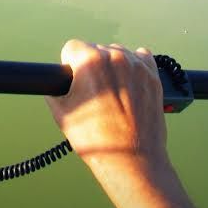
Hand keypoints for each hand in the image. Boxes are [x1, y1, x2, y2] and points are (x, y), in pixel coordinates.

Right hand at [46, 39, 167, 171]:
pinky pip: (140, 59)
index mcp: (90, 62)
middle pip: (95, 50)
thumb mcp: (60, 112)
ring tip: (111, 94)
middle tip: (93, 93)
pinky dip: (133, 68)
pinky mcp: (153, 76)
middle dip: (91, 67)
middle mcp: (115, 57)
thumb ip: (54, 88)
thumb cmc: (96, 139)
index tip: (74, 80)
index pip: (72, 47)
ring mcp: (136, 66)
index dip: (70, 66)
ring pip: (117, 53)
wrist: (131, 160)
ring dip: (112, 67)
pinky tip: (128, 85)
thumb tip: (56, 81)